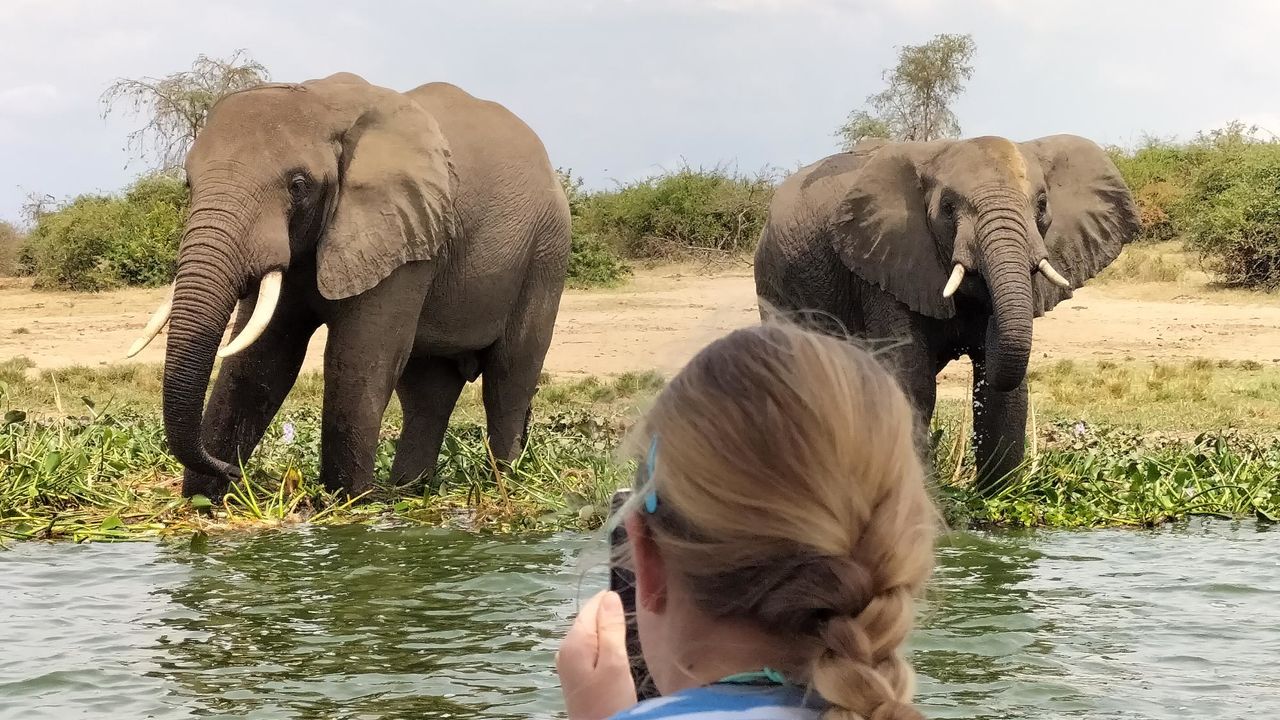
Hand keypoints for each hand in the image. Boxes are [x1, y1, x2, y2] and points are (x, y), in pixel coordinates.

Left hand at [557, 590, 636, 719]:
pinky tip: (616, 652)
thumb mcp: (614, 663)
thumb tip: (609, 596)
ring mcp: (568, 662)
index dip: (612, 601)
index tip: (635, 604)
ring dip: (608, 631)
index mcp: (574, 641)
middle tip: (636, 622)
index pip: (592, 606)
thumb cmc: (609, 701)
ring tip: (629, 635)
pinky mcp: (574, 674)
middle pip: (589, 618)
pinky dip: (603, 644)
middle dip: (610, 615)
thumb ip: (610, 628)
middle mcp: (565, 647)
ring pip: (590, 633)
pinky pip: (589, 647)